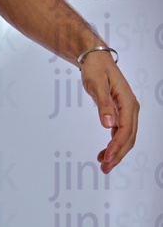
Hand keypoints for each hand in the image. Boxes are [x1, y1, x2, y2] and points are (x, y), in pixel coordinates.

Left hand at [79, 53, 138, 173]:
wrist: (95, 58)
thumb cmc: (96, 68)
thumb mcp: (96, 84)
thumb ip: (103, 104)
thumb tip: (108, 124)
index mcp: (128, 102)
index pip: (126, 130)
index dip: (117, 146)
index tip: (106, 157)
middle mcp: (131, 108)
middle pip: (129, 137)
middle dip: (118, 154)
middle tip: (104, 168)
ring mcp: (127, 111)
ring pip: (126, 137)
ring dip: (116, 152)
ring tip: (103, 165)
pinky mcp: (120, 112)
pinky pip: (120, 132)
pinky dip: (114, 144)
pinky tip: (104, 152)